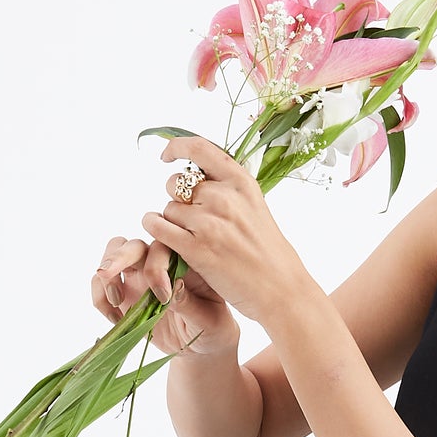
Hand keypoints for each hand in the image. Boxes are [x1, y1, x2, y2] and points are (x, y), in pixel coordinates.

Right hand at [90, 233, 238, 360]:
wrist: (201, 347)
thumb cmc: (213, 328)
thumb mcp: (211, 320)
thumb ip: (191, 304)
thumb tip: (174, 289)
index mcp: (184, 261)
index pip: (163, 248)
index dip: (156, 268)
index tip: (163, 298)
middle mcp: (159, 262)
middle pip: (132, 245)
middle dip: (117, 257)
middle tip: (107, 274)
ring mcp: (139, 276)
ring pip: (113, 254)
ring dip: (106, 273)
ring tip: (115, 299)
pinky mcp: (124, 294)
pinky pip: (101, 285)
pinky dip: (100, 298)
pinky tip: (116, 319)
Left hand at [140, 137, 309, 334]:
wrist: (281, 289)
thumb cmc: (268, 252)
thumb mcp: (254, 206)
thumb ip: (227, 188)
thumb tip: (195, 178)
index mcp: (240, 181)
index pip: (199, 148)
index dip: (176, 147)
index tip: (167, 156)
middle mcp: (224, 196)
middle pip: (176, 183)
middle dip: (178, 200)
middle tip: (192, 220)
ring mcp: (209, 222)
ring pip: (168, 209)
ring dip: (171, 222)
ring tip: (191, 239)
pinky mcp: (196, 248)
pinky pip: (159, 228)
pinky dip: (155, 229)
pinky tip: (162, 236)